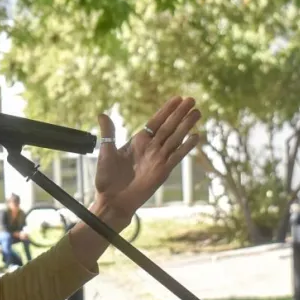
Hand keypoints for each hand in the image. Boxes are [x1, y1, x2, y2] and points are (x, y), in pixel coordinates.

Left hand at [93, 96, 199, 220]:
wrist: (112, 200)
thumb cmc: (107, 179)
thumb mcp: (106, 152)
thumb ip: (108, 133)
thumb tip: (102, 114)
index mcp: (138, 141)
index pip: (155, 121)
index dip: (166, 110)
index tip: (177, 98)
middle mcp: (151, 148)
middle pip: (169, 126)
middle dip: (180, 113)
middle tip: (192, 100)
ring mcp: (158, 159)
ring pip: (175, 137)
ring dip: (186, 125)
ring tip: (198, 112)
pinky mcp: (163, 171)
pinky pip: (176, 156)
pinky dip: (186, 146)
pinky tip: (196, 136)